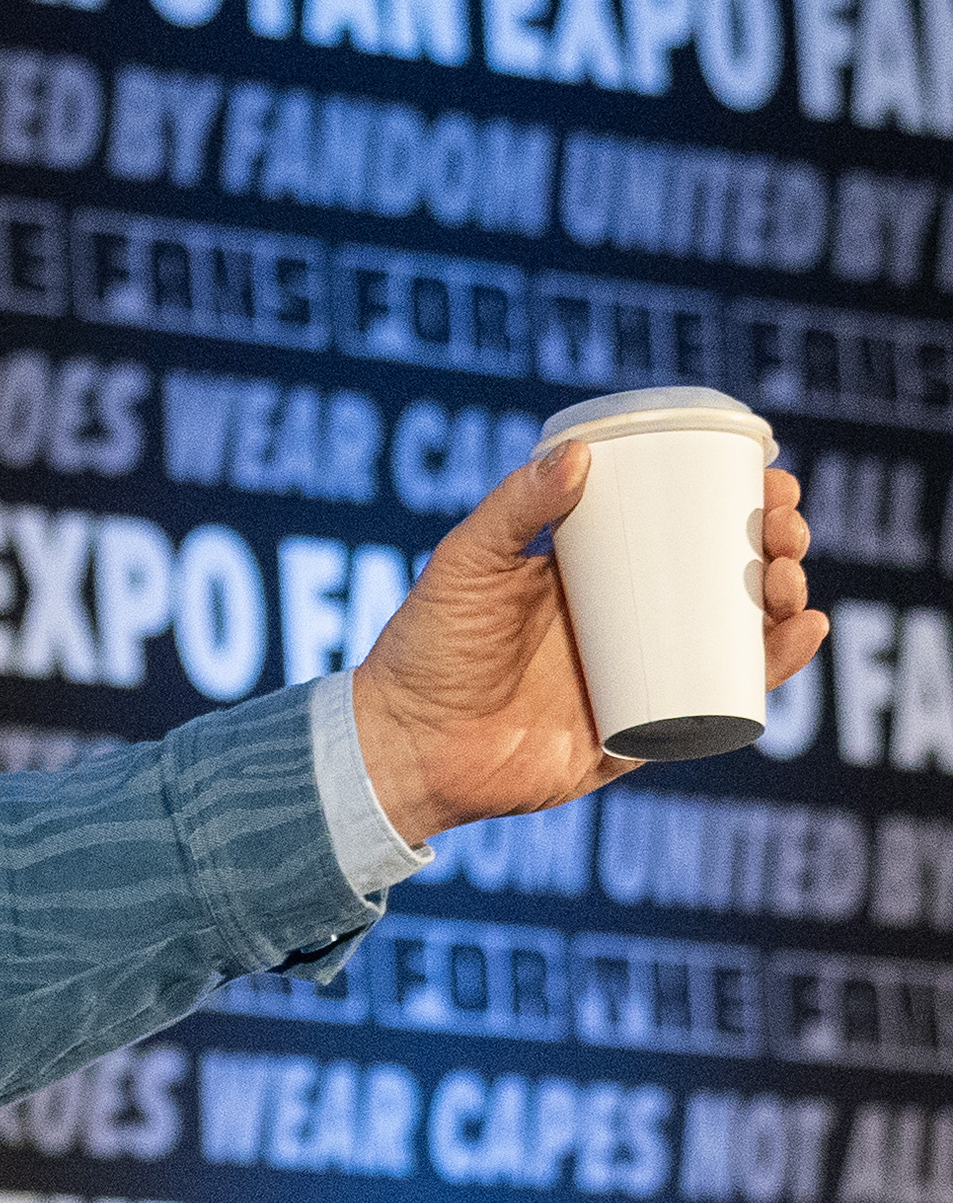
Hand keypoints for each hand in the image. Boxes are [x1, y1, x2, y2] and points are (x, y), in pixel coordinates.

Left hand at [351, 441, 824, 842]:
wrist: (406, 748)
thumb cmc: (426, 648)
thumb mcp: (467, 565)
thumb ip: (514, 509)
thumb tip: (581, 454)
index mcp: (591, 576)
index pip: (680, 528)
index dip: (734, 504)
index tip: (770, 479)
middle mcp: (625, 624)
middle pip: (723, 578)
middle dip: (772, 549)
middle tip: (784, 531)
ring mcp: (640, 678)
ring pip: (734, 636)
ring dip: (781, 602)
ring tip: (787, 580)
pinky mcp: (645, 733)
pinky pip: (721, 703)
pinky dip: (769, 671)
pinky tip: (798, 635)